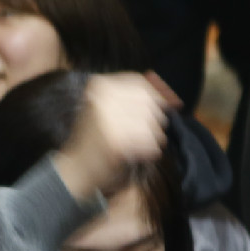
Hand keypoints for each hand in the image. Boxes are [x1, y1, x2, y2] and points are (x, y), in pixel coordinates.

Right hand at [51, 72, 173, 200]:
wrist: (77, 168)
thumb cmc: (93, 137)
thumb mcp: (105, 107)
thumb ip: (133, 97)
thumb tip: (172, 97)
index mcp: (99, 86)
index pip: (138, 82)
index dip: (156, 93)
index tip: (167, 103)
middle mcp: (103, 98)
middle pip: (148, 101)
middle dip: (152, 118)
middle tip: (141, 131)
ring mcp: (110, 118)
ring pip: (153, 121)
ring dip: (152, 135)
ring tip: (136, 143)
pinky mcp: (118, 141)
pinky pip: (151, 141)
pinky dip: (150, 149)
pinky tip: (136, 153)